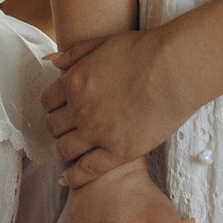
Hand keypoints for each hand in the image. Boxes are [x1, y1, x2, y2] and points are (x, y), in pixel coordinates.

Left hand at [43, 28, 196, 186]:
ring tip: (69, 152)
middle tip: (66, 131)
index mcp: (74, 82)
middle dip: (57, 128)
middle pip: (53, 126)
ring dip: (63, 150)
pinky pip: (86, 170)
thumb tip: (49, 61)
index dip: (53, 107)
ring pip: (64, 149)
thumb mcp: (102, 42)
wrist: (174, 68)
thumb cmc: (144, 51)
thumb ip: (74, 53)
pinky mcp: (118, 151)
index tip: (61, 110)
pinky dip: (73, 177)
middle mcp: (80, 109)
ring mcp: (97, 132)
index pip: (48, 101)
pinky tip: (69, 180)